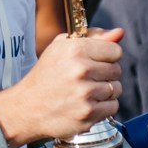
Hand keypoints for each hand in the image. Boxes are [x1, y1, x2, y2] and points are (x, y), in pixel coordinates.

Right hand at [0, 28, 123, 147]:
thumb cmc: (46, 75)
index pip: (115, 51)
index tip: (96, 62)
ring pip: (116, 89)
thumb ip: (94, 37)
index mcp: (75, 49)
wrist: (27, 107)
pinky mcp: (88, 114)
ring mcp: (85, 94)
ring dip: (105, 91)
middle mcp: (81, 70)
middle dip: (105, 74)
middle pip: (117, 70)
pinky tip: (87, 104)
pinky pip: (113, 107)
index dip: (107, 57)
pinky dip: (103, 107)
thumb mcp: (62, 47)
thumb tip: (120, 33)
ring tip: (86, 92)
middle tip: (87, 78)